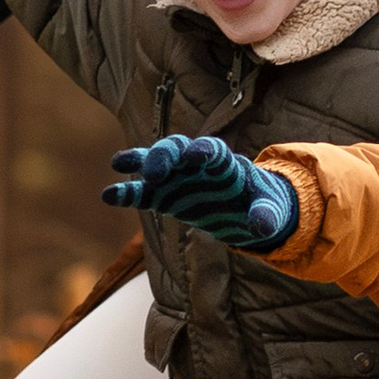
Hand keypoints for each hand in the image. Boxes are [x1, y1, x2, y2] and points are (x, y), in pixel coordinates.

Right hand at [105, 132, 299, 247]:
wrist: (247, 211)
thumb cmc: (260, 204)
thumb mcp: (270, 210)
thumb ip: (266, 216)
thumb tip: (262, 228)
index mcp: (226, 162)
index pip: (213, 150)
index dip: (203, 150)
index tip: (193, 155)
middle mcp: (196, 163)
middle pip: (178, 149)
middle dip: (165, 156)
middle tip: (154, 172)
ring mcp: (178, 177)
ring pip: (155, 163)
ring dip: (139, 161)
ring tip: (118, 163)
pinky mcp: (165, 195)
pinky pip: (143, 192)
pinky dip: (127, 193)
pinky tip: (108, 196)